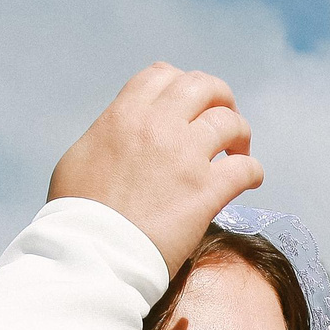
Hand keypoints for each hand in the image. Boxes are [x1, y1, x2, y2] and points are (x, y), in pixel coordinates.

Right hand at [49, 64, 264, 272]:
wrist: (90, 253)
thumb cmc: (76, 215)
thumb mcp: (79, 158)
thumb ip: (106, 135)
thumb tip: (119, 134)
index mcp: (124, 116)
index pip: (162, 75)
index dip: (180, 85)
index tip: (187, 105)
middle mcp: (157, 126)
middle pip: (203, 87)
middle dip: (219, 98)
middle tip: (223, 119)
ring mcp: (185, 157)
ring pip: (230, 122)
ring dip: (239, 133)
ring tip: (238, 151)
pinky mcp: (205, 191)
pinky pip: (245, 168)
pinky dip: (252, 170)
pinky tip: (250, 180)